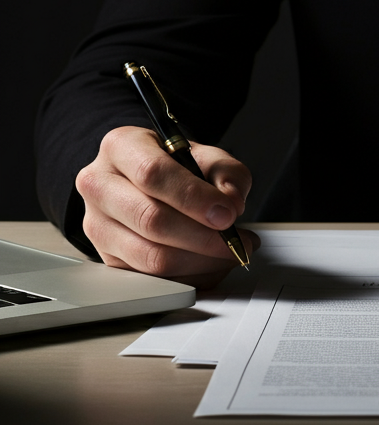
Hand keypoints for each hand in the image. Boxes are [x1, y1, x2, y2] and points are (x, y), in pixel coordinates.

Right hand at [75, 126, 259, 287]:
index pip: (152, 174)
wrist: (150, 182)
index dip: (194, 198)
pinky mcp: (109, 258)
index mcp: (120, 147)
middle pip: (151, 219)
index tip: (227, 213)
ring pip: (152, 256)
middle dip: (203, 235)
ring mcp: (97, 226)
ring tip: (231, 251)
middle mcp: (99, 185)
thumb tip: (231, 202)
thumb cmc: (177, 166)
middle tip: (236, 239)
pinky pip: (154, 277)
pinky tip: (212, 262)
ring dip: (201, 260)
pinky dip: (192, 274)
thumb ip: (226, 173)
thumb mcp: (206, 156)